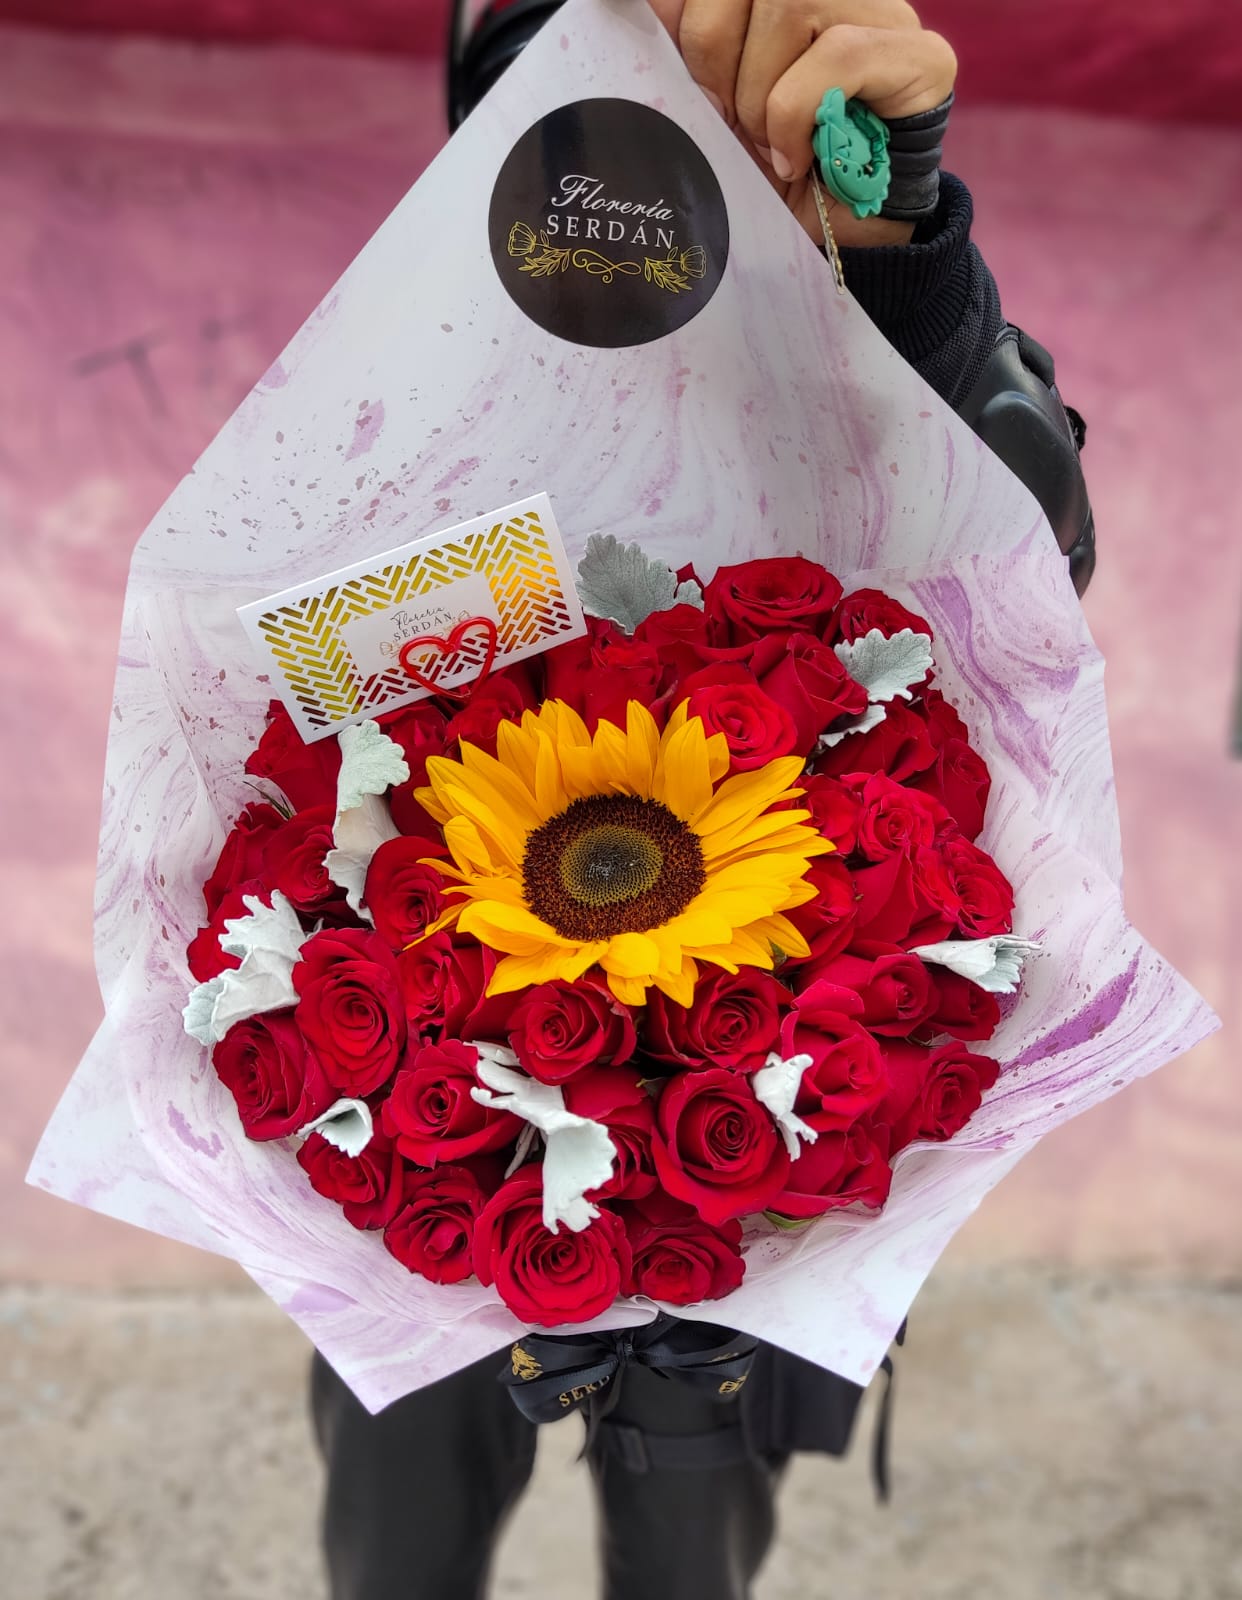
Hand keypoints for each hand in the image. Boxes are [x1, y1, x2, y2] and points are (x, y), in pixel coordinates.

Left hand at [647, 0, 956, 246]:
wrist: (840, 244)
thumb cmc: (777, 175)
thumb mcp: (715, 108)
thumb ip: (688, 51)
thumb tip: (649, 4)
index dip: (688, 16)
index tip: (690, 82)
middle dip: (715, 56)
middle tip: (729, 121)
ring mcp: (886, 14)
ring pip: (792, 4)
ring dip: (760, 92)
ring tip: (767, 143)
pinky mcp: (922, 57)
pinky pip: (840, 54)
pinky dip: (797, 115)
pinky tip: (796, 159)